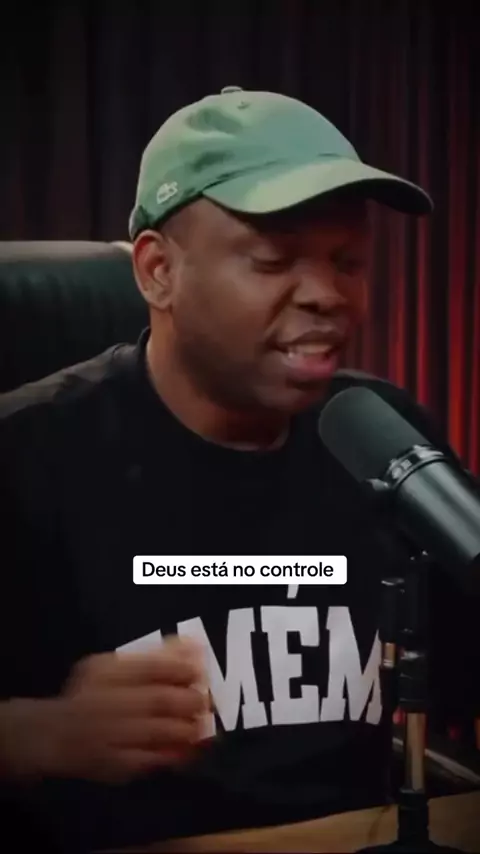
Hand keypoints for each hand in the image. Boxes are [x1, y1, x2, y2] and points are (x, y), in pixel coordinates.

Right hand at [0, 636, 208, 782]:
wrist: (54, 735)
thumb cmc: (91, 694)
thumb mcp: (112, 666)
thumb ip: (153, 656)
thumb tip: (195, 646)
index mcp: (105, 672)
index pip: (151, 667)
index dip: (182, 669)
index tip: (201, 671)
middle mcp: (106, 702)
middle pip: (159, 700)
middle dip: (191, 701)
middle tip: (206, 701)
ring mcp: (109, 737)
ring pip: (159, 732)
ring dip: (188, 728)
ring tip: (201, 725)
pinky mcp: (115, 765)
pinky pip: (152, 760)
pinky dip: (175, 754)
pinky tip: (188, 749)